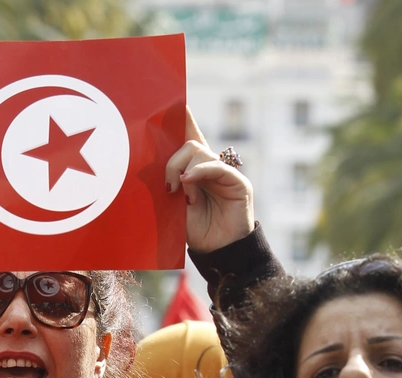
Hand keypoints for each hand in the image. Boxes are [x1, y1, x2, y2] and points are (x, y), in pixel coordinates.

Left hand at [166, 107, 253, 252]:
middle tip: (167, 185)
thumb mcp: (175, 204)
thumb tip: (164, 169)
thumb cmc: (194, 230)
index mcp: (194, 169)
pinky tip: (188, 182)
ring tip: (179, 192)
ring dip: (183, 170)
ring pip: (199, 152)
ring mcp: (225, 173)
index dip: (184, 118)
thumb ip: (172, 183)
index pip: (188, 137)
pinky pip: (216, 167)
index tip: (175, 100)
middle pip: (189, 143)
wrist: (217, 252)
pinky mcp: (238, 183)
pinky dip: (199, 172)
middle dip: (172, 160)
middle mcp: (210, 167)